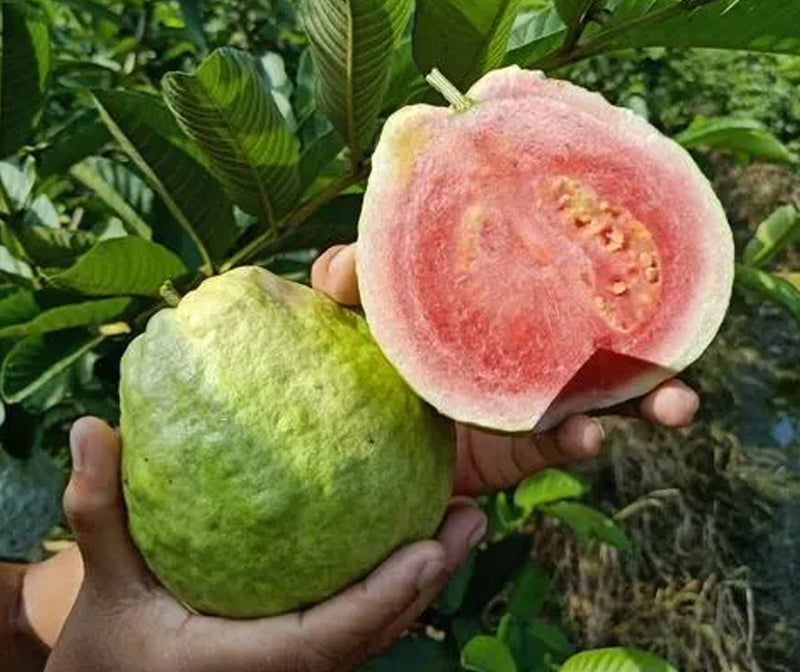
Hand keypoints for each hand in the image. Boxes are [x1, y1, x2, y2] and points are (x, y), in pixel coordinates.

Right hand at [46, 417, 485, 671]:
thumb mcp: (101, 584)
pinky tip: (414, 530)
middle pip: (374, 631)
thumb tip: (90, 426)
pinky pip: (361, 620)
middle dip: (428, 579)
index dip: (382, 597)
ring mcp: (300, 669)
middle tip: (470, 516)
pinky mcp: (303, 654)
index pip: (326, 637)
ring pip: (377, 629)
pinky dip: (395, 582)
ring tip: (464, 517)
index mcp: (243, 665)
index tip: (429, 549)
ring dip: (424, 578)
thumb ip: (98, 509)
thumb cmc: (109, 647)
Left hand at [312, 244, 699, 496]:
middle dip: (649, 333)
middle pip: (600, 332)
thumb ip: (346, 282)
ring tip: (676, 403)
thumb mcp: (348, 314)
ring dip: (646, 399)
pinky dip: (580, 441)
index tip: (635, 238)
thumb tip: (350, 261)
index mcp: (497, 301)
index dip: (598, 256)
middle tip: (682, 334)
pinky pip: (558, 446)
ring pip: (603, 394)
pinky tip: (588, 435)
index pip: (553, 269)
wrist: (358, 437)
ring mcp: (528, 397)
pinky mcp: (519, 448)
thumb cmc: (356, 357)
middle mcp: (524, 345)